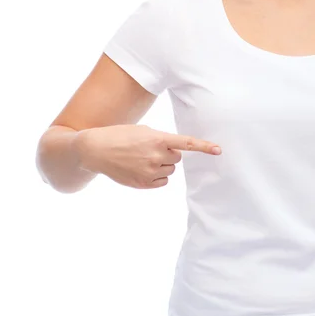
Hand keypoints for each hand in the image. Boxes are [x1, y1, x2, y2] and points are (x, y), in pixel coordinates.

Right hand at [74, 124, 220, 188]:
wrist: (96, 149)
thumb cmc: (122, 136)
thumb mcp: (144, 131)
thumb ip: (162, 140)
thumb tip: (177, 153)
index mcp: (157, 139)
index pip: (186, 143)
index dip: (203, 146)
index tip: (218, 150)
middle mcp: (156, 156)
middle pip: (177, 158)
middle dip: (168, 154)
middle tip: (150, 149)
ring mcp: (149, 172)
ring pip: (170, 170)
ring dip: (162, 165)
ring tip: (142, 158)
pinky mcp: (143, 184)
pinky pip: (162, 182)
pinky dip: (156, 176)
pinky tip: (141, 169)